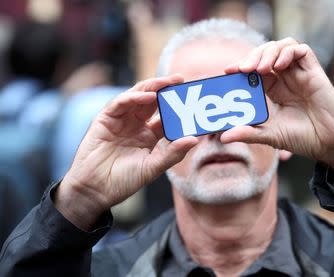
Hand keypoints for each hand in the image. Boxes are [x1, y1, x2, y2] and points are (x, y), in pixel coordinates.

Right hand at [56, 75, 198, 229]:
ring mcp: (121, 120)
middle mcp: (136, 125)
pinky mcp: (105, 119)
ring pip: (138, 97)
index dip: (179, 108)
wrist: (95, 190)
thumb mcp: (153, 167)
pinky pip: (121, 103)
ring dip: (152, 87)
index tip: (194, 100)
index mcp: (150, 136)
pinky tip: (149, 96)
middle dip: (167, 89)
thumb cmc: (124, 181)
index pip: (167, 117)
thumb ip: (173, 153)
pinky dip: (135, 97)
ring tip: (168, 82)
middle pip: (154, 101)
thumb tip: (195, 140)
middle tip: (181, 80)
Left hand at [222, 38, 333, 172]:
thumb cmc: (302, 138)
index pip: (253, 70)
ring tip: (261, 68)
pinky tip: (280, 65)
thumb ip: (248, 133)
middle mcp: (285, 78)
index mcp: (273, 90)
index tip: (228, 71)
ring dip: (268, 52)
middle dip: (252, 57)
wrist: (329, 143)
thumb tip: (223, 136)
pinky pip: (301, 50)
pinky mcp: (314, 71)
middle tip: (243, 69)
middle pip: (265, 54)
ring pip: (282, 47)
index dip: (240, 66)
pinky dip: (288, 52)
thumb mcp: (270, 135)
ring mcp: (299, 74)